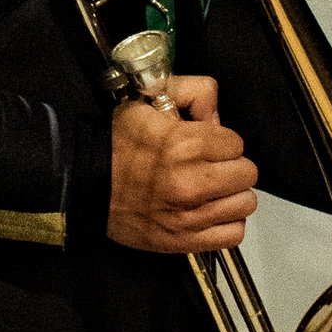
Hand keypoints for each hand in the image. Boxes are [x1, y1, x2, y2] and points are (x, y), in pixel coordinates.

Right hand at [107, 74, 258, 253]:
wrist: (85, 185)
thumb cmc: (116, 146)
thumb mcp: (147, 101)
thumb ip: (191, 91)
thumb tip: (216, 110)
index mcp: (184, 145)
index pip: (236, 143)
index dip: (222, 141)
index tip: (206, 145)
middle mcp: (190, 182)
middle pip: (246, 174)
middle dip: (231, 166)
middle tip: (210, 166)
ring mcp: (189, 215)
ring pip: (244, 203)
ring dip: (231, 195)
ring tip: (210, 189)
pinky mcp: (185, 240)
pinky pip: (232, 233)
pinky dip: (226, 223)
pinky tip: (210, 211)